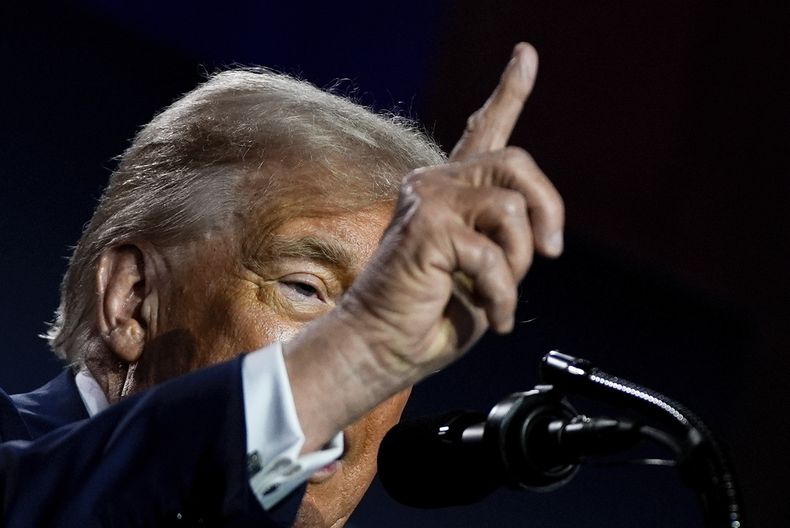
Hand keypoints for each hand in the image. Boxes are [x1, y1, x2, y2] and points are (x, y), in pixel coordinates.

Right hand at [286, 43, 564, 450]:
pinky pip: (495, 254)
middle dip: (548, 210)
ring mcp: (427, 200)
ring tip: (499, 296)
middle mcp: (435, 185)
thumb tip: (542, 232)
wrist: (381, 348)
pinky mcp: (426, 225)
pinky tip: (488, 315)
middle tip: (550, 253)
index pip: (483, 131)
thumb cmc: (427, 316)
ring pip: (512, 207)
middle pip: (517, 162)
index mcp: (450, 194)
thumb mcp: (485, 271)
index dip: (509, 90)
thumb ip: (507, 239)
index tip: (526, 54)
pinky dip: (502, 294)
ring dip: (518, 265)